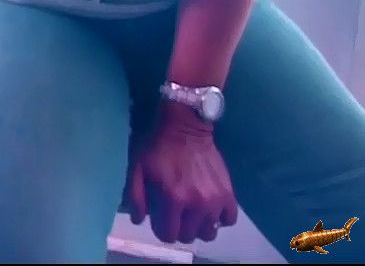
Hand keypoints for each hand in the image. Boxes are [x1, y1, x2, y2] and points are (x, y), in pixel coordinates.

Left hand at [121, 107, 238, 244]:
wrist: (185, 128)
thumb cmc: (157, 148)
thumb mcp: (136, 169)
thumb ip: (135, 197)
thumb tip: (139, 220)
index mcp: (173, 199)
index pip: (169, 234)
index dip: (161, 230)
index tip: (159, 220)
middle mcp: (197, 204)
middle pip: (189, 236)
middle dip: (178, 230)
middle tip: (174, 216)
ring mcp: (216, 200)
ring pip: (209, 232)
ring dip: (198, 227)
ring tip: (191, 214)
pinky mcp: (229, 194)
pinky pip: (229, 220)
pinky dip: (219, 219)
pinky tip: (209, 210)